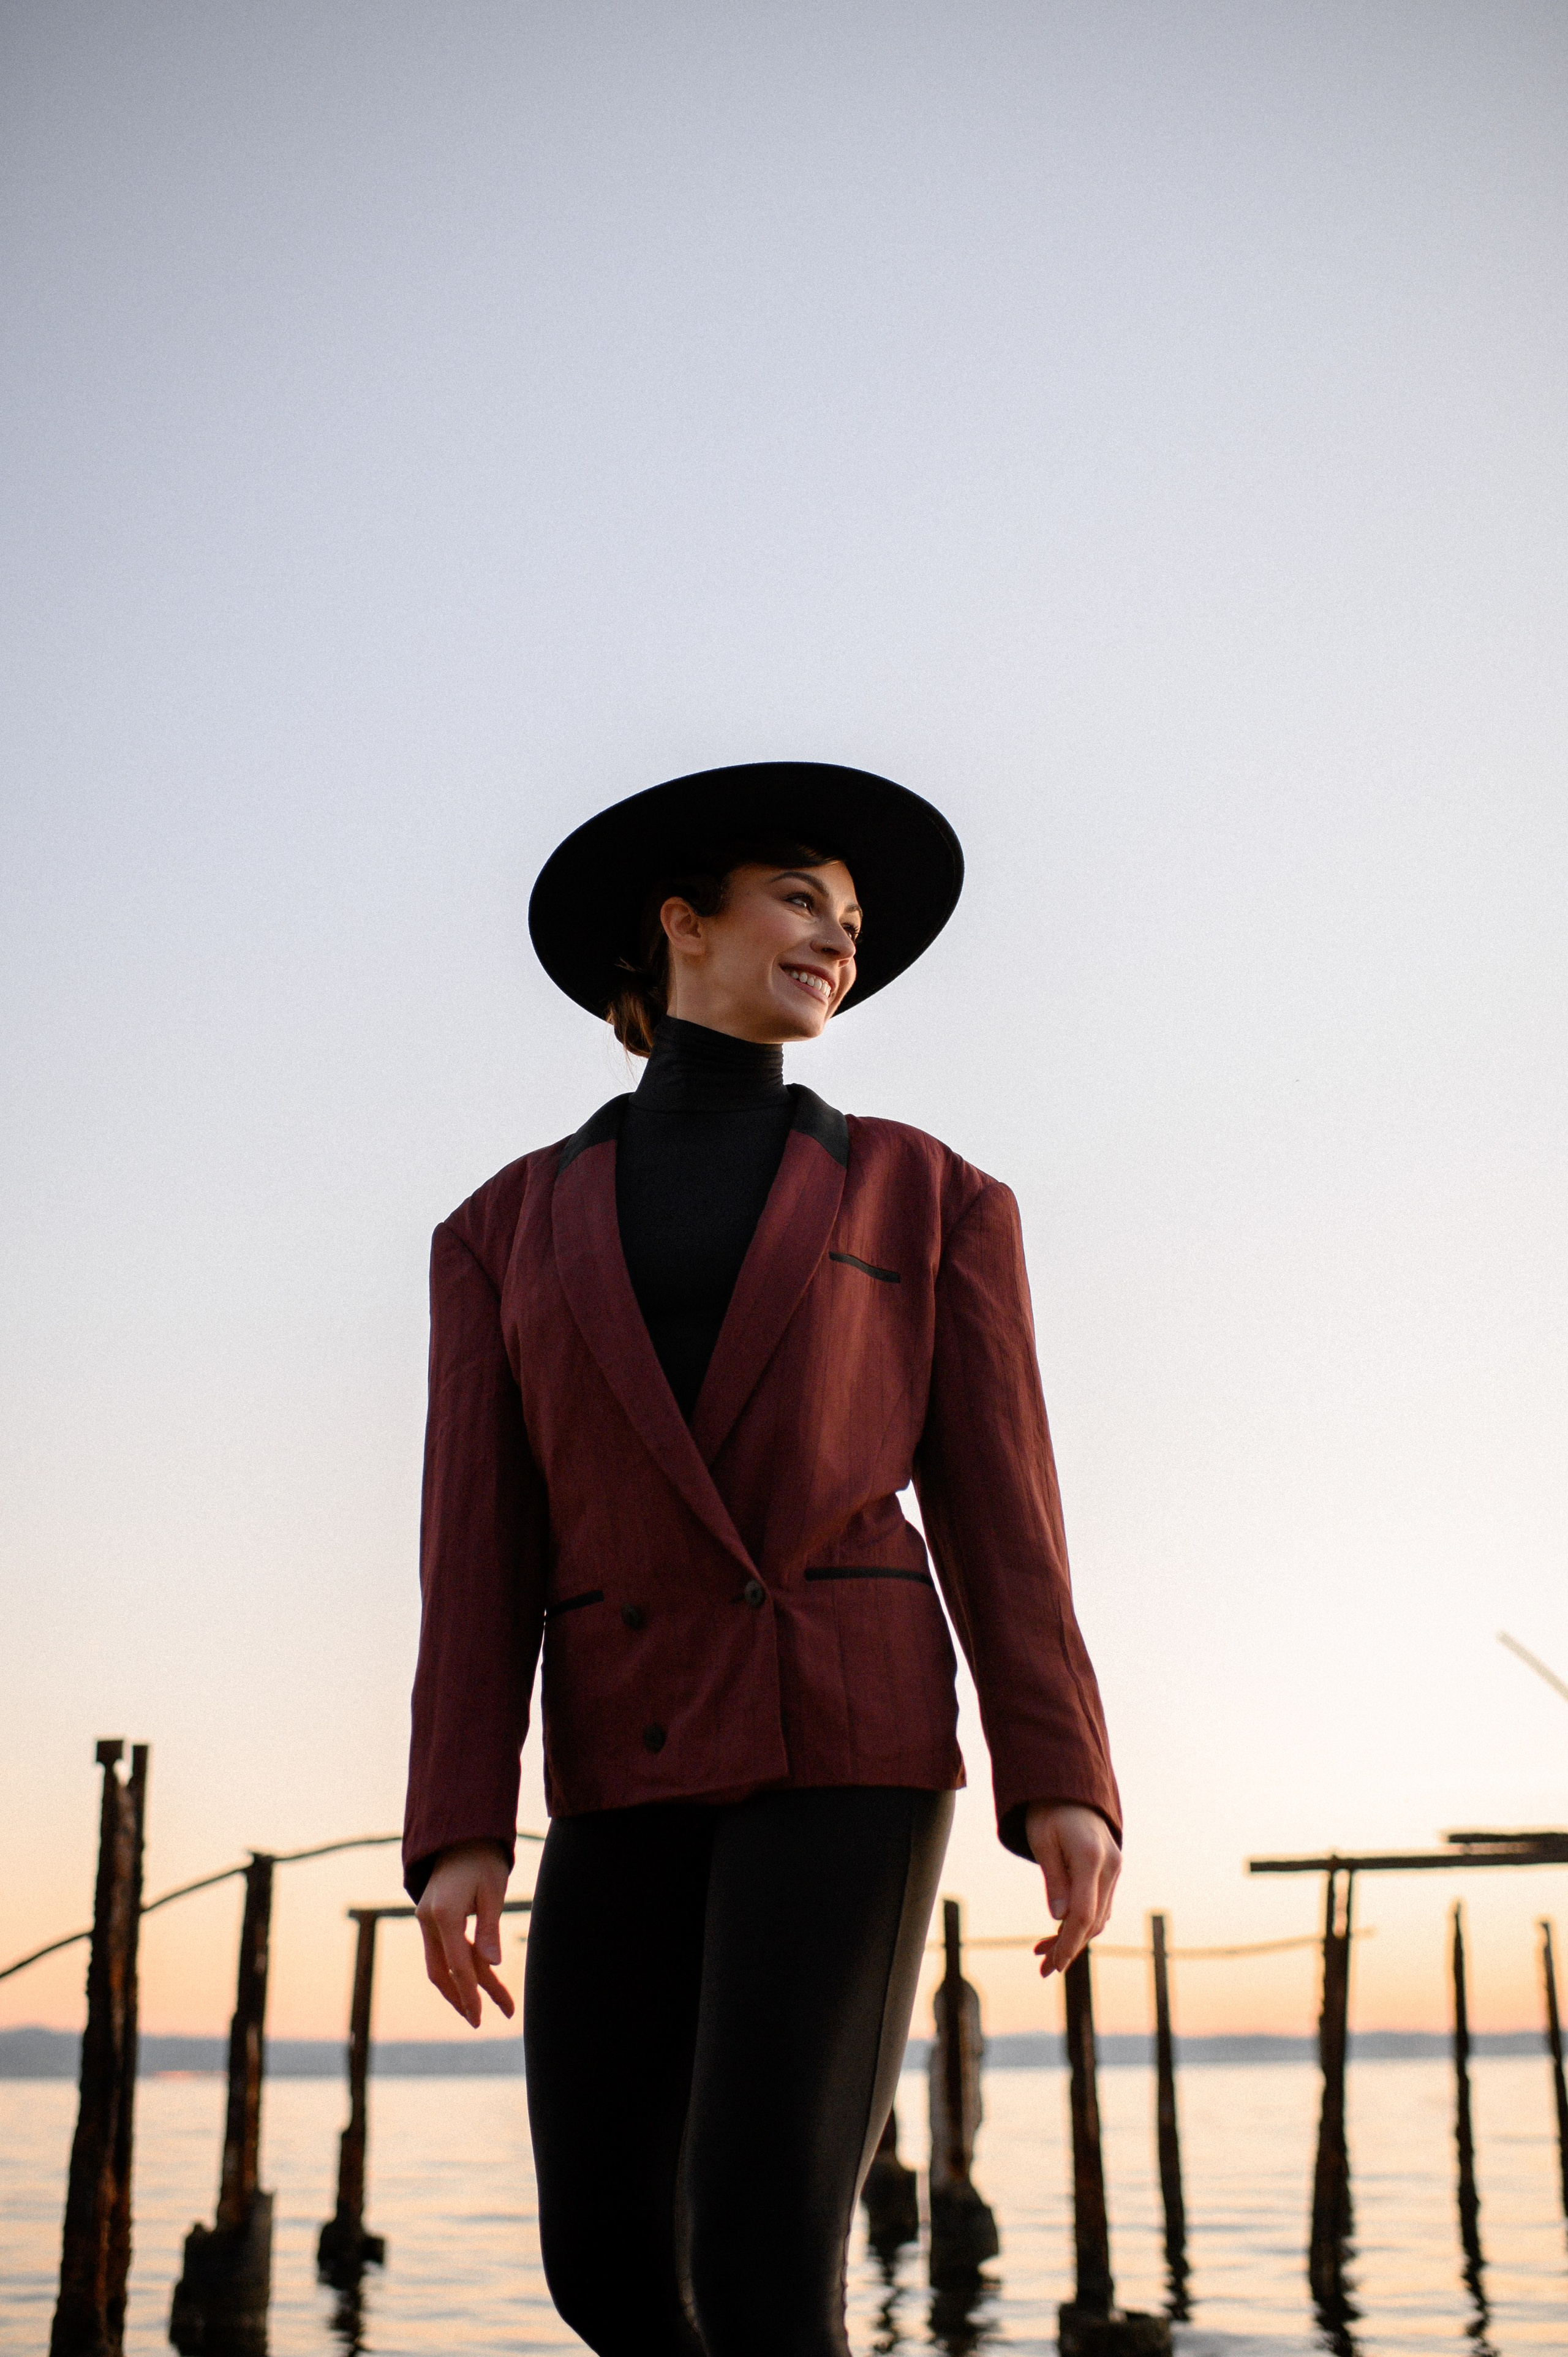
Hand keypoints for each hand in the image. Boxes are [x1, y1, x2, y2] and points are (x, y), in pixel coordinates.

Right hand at [415, 1840, 514, 2026]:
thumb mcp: (493, 1891)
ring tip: (486, 2008)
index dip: (469, 1994)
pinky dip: (460, 1967)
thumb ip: (489, 1929)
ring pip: (440, 1965)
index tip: (480, 2017)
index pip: (457, 1965)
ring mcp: (426, 1920)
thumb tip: (493, 1965)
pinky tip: (480, 1981)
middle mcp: (428, 1920)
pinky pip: (444, 1950)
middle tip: (479, 2021)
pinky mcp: (432, 1918)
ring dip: (461, 1986)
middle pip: (441, 1972)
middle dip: (461, 1998)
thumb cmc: (483, 1860)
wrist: (462, 1834)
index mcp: (444, 1914)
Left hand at [1026, 1802, 1120, 1977]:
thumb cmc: (1048, 1811)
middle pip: (1093, 1920)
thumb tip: (1059, 1918)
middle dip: (1069, 1947)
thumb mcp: (1042, 1842)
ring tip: (1043, 1954)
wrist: (1070, 1787)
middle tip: (1043, 1969)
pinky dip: (1080, 1922)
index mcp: (1091, 1857)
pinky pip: (1098, 1904)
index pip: (1084, 1913)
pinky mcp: (1111, 1871)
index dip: (1069, 1943)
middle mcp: (1110, 1866)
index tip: (1053, 1965)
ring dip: (1073, 1937)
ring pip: (1098, 1916)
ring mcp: (1114, 1869)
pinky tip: (1058, 1932)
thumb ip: (1054, 1880)